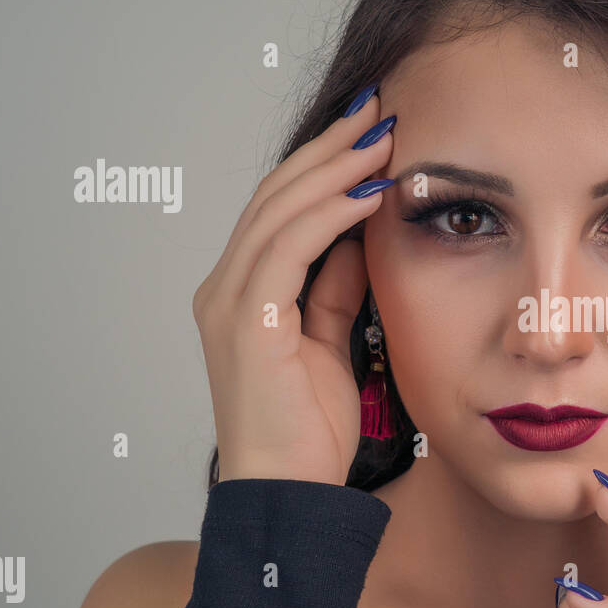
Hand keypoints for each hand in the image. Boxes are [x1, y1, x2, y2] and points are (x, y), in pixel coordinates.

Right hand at [191, 89, 394, 485]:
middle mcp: (224, 287)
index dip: (325, 166)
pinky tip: (369, 193)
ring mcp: (228, 301)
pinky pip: (288, 248)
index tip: (373, 134)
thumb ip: (337, 288)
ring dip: (335, 168)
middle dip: (330, 150)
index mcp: (242, 291)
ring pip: (278, 210)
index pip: (281, 208)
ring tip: (383, 138)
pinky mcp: (246, 321)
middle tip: (380, 113)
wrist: (289, 494)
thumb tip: (363, 237)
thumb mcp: (331, 342)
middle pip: (275, 195)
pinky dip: (330, 214)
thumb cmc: (308, 430)